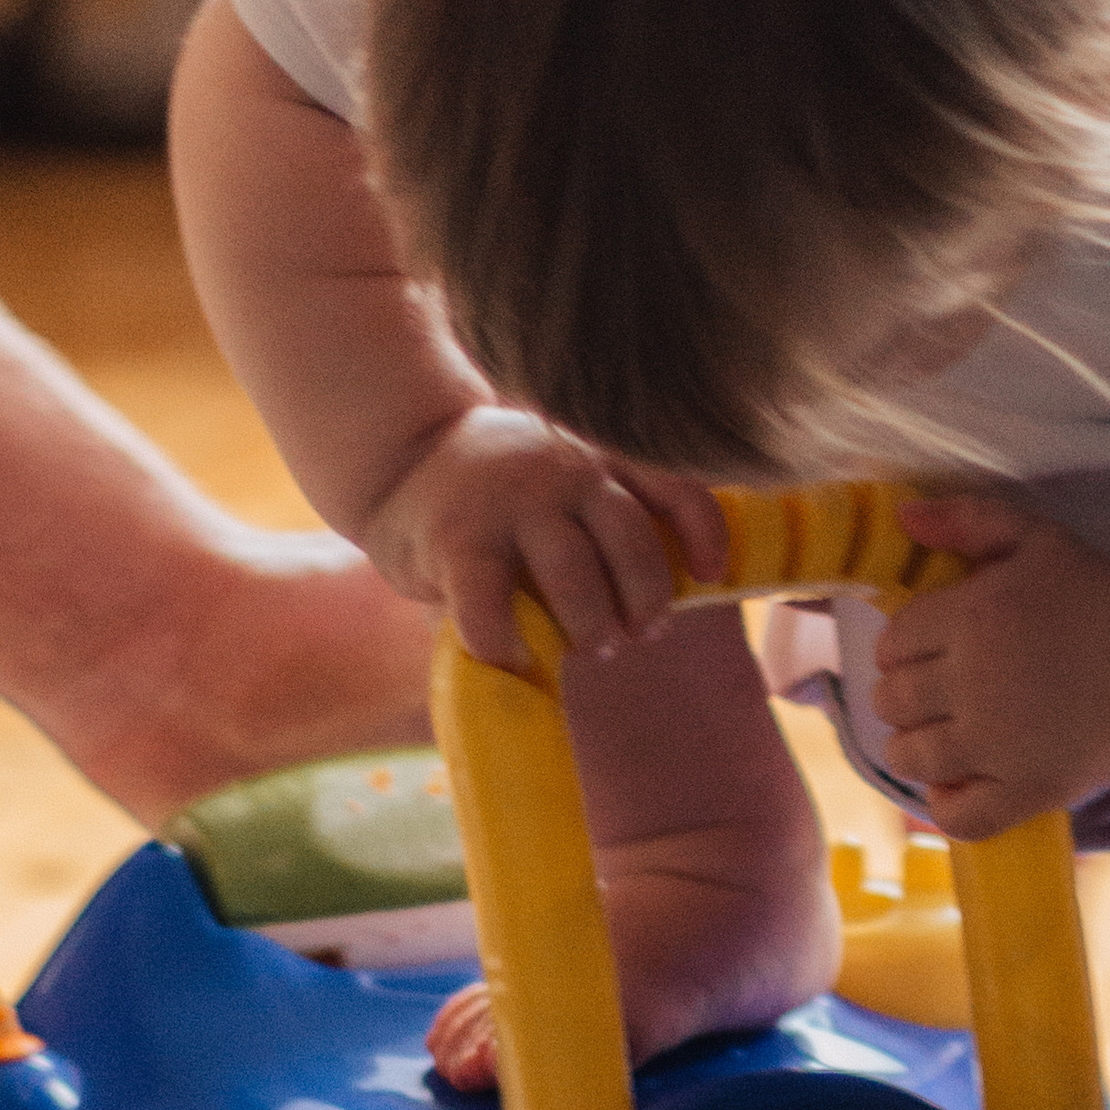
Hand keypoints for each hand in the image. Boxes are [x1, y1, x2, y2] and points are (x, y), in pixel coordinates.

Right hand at [363, 406, 725, 666]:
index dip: (704, 531)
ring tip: (591, 648)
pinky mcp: (459, 537)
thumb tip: (661, 606)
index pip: (673, 482)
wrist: (399, 455)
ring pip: (574, 574)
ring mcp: (512, 500)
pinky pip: (492, 605)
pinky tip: (512, 657)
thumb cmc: (500, 492)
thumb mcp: (563, 485)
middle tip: (639, 634)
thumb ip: (603, 523)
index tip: (710, 574)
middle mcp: (563, 467)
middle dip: (646, 600)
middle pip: (631, 540)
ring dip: (591, 625)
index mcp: (598, 453)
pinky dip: (507, 644)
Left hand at [873, 494, 1109, 837]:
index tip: (923, 651)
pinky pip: (957, 815)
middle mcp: (972, 684)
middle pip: (891, 701)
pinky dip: (945, 803)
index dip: (900, 648)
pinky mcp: (1027, 790)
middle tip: (932, 694)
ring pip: (910, 757)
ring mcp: (998, 745)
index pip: (891, 643)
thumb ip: (966, 519)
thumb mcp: (1033, 537)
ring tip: (940, 737)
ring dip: (913, 747)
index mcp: (968, 620)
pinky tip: (958, 782)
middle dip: (902, 695)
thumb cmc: (1093, 592)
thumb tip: (902, 515)